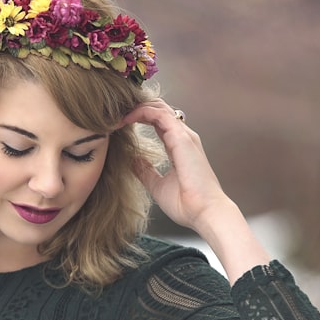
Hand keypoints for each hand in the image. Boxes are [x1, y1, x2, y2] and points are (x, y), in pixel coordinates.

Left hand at [120, 100, 231, 231]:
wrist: (204, 212)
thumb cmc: (187, 203)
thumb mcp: (158, 185)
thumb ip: (146, 171)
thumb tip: (133, 161)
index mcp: (179, 147)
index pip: (158, 121)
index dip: (139, 117)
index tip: (119, 124)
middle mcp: (183, 137)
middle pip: (159, 109)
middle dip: (136, 107)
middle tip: (115, 115)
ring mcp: (183, 135)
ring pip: (159, 107)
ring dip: (136, 108)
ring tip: (117, 115)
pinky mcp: (181, 137)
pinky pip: (159, 114)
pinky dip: (141, 112)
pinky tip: (126, 119)